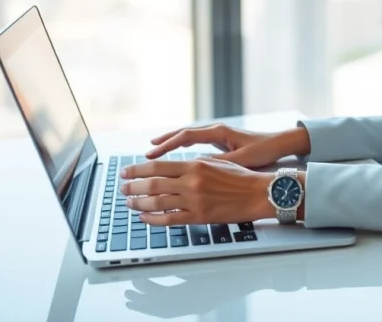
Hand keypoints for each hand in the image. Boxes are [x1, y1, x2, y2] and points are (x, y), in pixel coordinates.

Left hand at [121, 158, 298, 225]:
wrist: (259, 193)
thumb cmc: (240, 177)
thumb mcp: (214, 162)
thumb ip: (192, 165)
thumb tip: (171, 167)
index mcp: (195, 165)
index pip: (158, 166)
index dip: (137, 169)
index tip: (126, 171)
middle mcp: (192, 182)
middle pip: (153, 183)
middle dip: (133, 186)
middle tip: (122, 187)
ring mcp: (194, 200)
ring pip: (157, 202)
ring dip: (139, 202)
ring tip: (129, 202)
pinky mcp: (199, 217)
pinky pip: (170, 219)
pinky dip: (153, 218)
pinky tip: (144, 216)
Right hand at [145, 123, 309, 168]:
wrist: (279, 143)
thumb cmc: (263, 150)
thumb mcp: (242, 159)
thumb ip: (220, 162)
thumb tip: (198, 166)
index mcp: (219, 132)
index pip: (187, 136)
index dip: (168, 144)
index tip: (153, 152)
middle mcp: (216, 130)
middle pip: (183, 133)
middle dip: (164, 142)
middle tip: (147, 152)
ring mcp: (217, 135)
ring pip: (188, 136)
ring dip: (171, 143)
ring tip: (154, 152)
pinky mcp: (221, 141)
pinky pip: (196, 142)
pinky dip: (183, 147)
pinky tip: (176, 155)